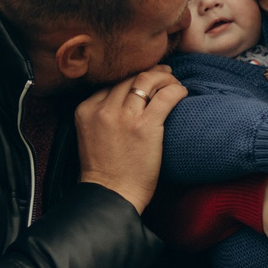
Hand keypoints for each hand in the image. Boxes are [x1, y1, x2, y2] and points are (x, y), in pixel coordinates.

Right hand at [76, 68, 183, 212]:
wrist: (112, 195)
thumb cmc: (105, 170)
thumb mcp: (89, 134)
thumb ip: (100, 114)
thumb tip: (125, 98)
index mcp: (86, 109)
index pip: (111, 82)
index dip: (130, 78)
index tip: (144, 80)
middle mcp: (103, 108)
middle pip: (129, 77)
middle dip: (149, 73)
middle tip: (164, 74)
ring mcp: (124, 116)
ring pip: (146, 80)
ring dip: (164, 77)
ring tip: (173, 82)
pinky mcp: (145, 126)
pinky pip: (165, 96)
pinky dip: (176, 90)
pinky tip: (182, 93)